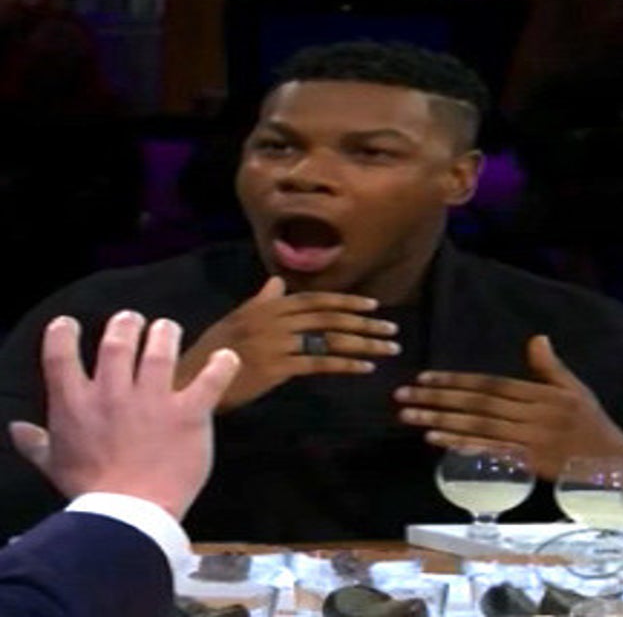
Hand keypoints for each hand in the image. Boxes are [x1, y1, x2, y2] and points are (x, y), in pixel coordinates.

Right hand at [8, 311, 239, 519]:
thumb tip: (15, 428)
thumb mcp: (55, 466)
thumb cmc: (90, 493)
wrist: (129, 518)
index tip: (69, 323)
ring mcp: (153, 402)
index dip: (63, 333)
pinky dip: (222, 365)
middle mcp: (113, 395)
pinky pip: (210, 380)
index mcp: (77, 405)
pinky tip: (227, 357)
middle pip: (117, 342)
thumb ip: (36, 443)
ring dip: (165, 333)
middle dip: (125, 324)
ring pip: (160, 351)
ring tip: (167, 328)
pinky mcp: (188, 414)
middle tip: (133, 320)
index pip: (60, 355)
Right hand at [176, 276, 400, 411]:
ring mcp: (277, 342)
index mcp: (269, 306)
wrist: (191, 379)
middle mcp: (276, 319)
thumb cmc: (216, 350)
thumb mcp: (239, 317)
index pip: (316, 299)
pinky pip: (319, 363)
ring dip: (363, 343)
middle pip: (329, 317)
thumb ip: (262, 299)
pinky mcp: (277, 367)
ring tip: (388, 349)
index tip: (373, 305)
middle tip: (392, 329)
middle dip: (364, 322)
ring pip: (329, 339)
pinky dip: (345, 364)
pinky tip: (365, 368)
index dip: (346, 301)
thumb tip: (278, 281)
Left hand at [395, 334, 622, 480]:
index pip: (488, 384)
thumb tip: (536, 337)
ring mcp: (528, 440)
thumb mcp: (576, 389)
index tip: (423, 378)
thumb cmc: (592, 423)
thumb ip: (550, 366)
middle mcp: (530, 414)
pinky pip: (490, 454)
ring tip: (408, 417)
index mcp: (538, 394)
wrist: (616, 464)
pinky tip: (437, 441)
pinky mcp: (527, 464)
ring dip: (440, 422)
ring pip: (478, 428)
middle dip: (436, 399)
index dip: (454, 381)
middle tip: (401, 396)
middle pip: (476, 405)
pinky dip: (462, 447)